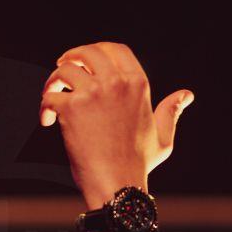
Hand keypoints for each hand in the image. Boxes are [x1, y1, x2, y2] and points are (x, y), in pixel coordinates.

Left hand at [39, 42, 193, 208]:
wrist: (117, 182)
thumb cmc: (138, 163)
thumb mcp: (162, 135)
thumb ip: (170, 111)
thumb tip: (186, 95)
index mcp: (138, 84)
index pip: (116, 49)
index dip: (97, 49)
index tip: (84, 60)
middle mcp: (116, 83)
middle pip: (88, 52)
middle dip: (71, 57)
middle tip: (61, 70)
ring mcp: (93, 93)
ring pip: (64, 70)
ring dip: (53, 82)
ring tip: (51, 96)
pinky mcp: (72, 108)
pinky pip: (50, 96)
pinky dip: (44, 107)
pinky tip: (47, 121)